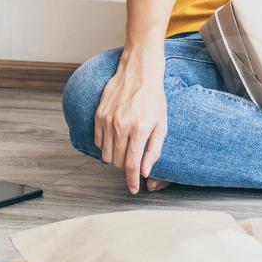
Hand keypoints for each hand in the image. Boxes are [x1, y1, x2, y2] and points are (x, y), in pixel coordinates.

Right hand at [93, 54, 168, 193]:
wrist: (139, 72)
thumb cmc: (154, 98)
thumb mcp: (162, 124)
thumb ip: (154, 150)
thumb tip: (145, 172)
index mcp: (141, 129)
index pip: (133, 165)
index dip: (132, 181)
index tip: (133, 189)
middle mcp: (122, 126)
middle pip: (119, 162)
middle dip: (126, 167)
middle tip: (134, 160)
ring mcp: (108, 120)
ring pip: (107, 154)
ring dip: (116, 158)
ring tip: (126, 148)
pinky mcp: (99, 115)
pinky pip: (99, 141)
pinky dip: (106, 146)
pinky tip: (116, 140)